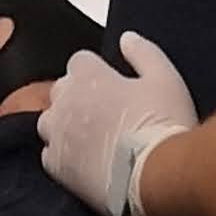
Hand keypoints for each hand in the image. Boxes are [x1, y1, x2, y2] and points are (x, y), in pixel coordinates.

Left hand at [38, 31, 197, 215]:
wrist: (156, 177)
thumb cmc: (163, 125)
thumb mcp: (165, 78)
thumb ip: (144, 52)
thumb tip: (127, 39)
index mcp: (89, 76)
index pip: (80, 61)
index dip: (97, 72)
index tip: (112, 84)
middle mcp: (65, 101)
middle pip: (61, 90)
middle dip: (77, 96)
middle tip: (106, 113)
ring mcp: (58, 135)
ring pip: (49, 121)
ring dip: (65, 125)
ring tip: (92, 138)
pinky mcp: (57, 167)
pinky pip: (49, 154)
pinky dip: (62, 155)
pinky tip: (85, 161)